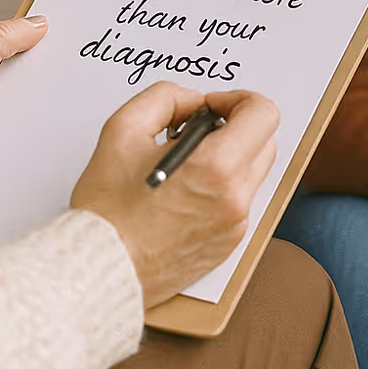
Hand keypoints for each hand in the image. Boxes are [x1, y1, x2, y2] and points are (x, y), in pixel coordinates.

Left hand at [0, 16, 49, 177]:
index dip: (32, 37)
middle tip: (42, 79)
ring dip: (22, 95)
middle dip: (29, 69)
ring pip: (10, 85)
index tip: (55, 45)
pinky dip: (13, 113)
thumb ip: (1, 38)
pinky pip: (4, 108)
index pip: (10, 31)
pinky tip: (19, 119)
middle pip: (13, 59)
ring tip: (32, 102)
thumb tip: (36, 22)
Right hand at [71, 82, 278, 308]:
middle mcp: (236, 198)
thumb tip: (193, 101)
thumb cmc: (107, 208)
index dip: (237, 98)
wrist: (102, 269)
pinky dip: (221, 186)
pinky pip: (240, 200)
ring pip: (253, 171)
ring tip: (185, 164)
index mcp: (216, 168)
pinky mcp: (229, 243)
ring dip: (229, 156)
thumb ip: (165, 98)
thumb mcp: (123, 129)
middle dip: (235, 126)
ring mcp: (236, 224)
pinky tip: (184, 191)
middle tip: (195, 132)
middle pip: (265, 140)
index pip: (263, 113)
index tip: (210, 106)